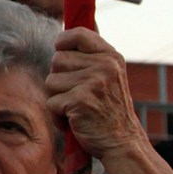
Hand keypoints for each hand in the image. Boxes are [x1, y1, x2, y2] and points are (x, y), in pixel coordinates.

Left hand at [44, 27, 146, 161]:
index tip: (61, 50)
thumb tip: (65, 31)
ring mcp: (93, 82)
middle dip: (59, 79)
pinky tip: (74, 121)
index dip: (63, 41)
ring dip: (57, 99)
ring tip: (77, 109)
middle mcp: (104, 66)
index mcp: (111, 57)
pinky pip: (51, 102)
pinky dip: (57, 116)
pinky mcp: (80, 100)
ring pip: (51, 81)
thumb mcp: (109, 76)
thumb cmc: (109, 110)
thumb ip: (91, 56)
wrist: (122, 142)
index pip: (78, 34)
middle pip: (57, 60)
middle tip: (77, 95)